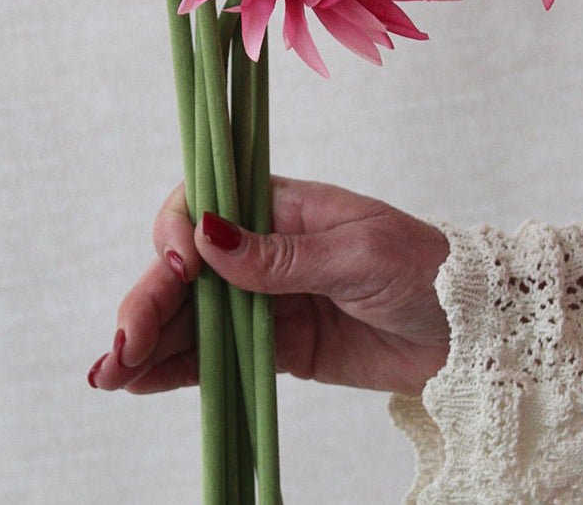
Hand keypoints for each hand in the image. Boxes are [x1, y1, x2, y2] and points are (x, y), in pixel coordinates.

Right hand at [88, 176, 449, 396]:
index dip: (178, 232)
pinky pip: (216, 353)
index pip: (204, 203)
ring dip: (147, 340)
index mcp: (280, 204)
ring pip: (192, 314)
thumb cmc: (426, 268)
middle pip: (186, 267)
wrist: (474, 332)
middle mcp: (261, 246)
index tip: (180, 267)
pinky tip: (138, 380)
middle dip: (148, 301)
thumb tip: (207, 236)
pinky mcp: (276, 345)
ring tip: (108, 374)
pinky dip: (176, 367)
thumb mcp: (360, 251)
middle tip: (121, 346)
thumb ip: (282, 255)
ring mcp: (265, 298)